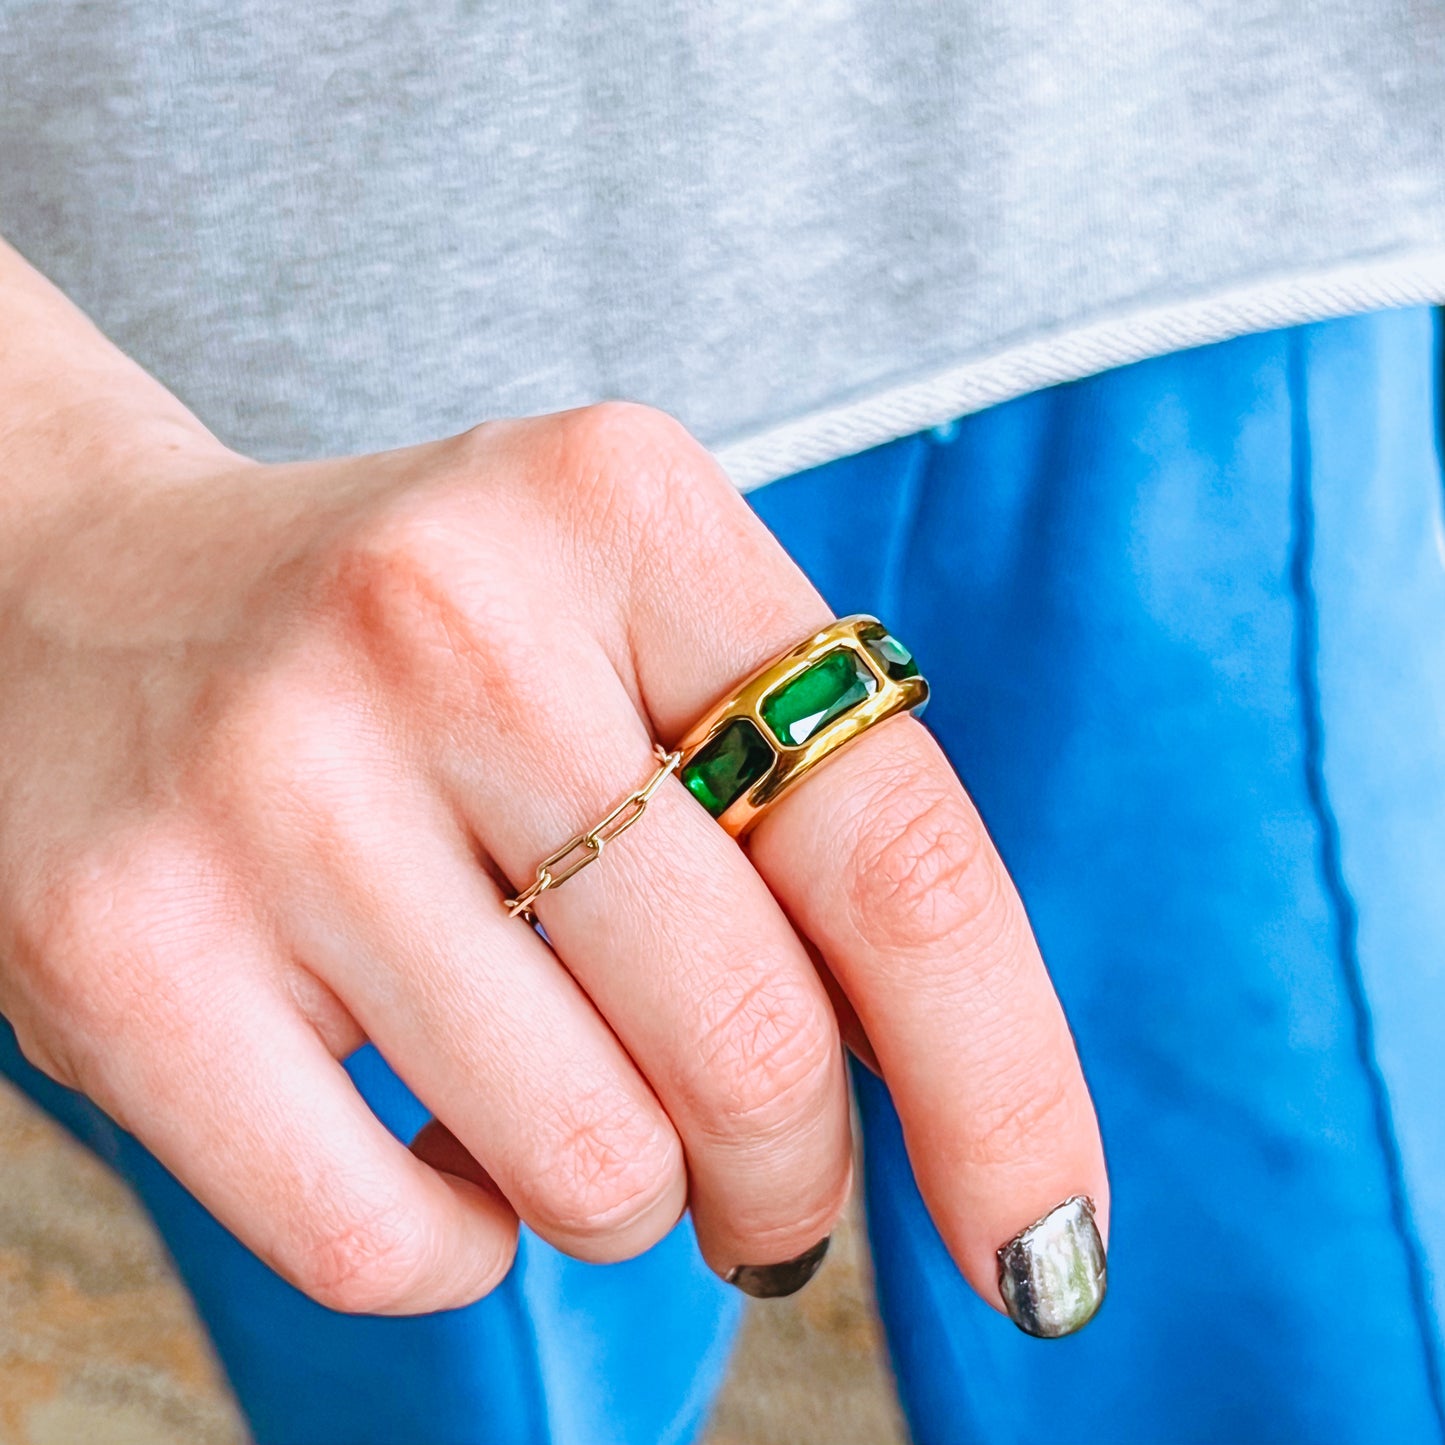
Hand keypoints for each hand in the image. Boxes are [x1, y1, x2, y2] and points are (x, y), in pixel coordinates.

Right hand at [0, 398, 1106, 1320]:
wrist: (75, 606)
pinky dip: (459, 1238)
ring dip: (626, 1193)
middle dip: (793, 1167)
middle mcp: (447, 621)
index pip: (898, 849)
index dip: (1007, 1081)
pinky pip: (394, 1242)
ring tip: (562, 1101)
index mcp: (624, 510)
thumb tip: (956, 1106)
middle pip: (757, 1040)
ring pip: (592, 1165)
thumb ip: (793, 815)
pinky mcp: (117, 953)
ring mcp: (271, 786)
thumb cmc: (416, 652)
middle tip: (766, 1180)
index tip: (1050, 1242)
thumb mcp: (623, 629)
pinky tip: (426, 1131)